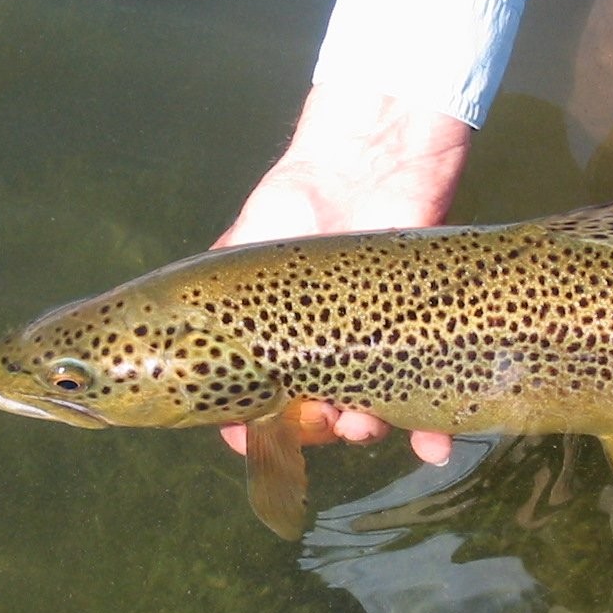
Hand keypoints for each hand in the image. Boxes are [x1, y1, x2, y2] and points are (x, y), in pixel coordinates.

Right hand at [215, 83, 468, 464]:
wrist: (368, 164)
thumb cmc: (298, 204)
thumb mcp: (245, 250)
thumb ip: (217, 299)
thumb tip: (179, 349)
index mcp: (276, 343)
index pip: (257, 407)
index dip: (251, 432)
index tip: (249, 435)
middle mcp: (323, 356)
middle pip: (316, 422)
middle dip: (316, 432)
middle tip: (317, 416)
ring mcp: (372, 352)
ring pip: (369, 416)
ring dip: (365, 431)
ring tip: (362, 423)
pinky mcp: (420, 340)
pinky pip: (427, 395)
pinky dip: (431, 431)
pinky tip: (433, 447)